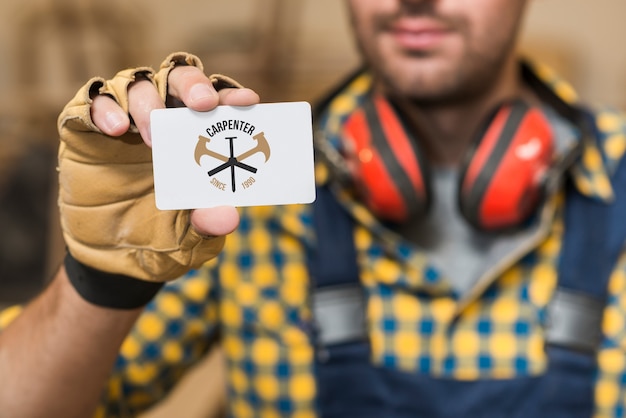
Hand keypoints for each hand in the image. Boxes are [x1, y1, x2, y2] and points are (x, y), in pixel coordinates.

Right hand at [58, 53, 258, 280]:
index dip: (231, 96)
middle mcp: (164, 121)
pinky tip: (116, 129)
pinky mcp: (86, 131)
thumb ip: (205, 225)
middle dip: (192, 85)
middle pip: (178, 79)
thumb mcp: (187, 239)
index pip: (217, 104)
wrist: (110, 258)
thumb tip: (227, 217)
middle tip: (203, 104)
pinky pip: (91, 103)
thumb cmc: (160, 238)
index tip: (247, 102)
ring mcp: (125, 122)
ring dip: (148, 101)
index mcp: (196, 138)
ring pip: (136, 83)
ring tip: (154, 133)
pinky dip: (104, 109)